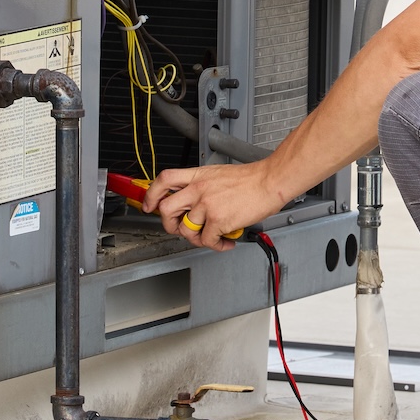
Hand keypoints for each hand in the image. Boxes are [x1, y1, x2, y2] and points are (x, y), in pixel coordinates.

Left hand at [143, 161, 290, 251]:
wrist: (270, 181)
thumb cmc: (251, 179)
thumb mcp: (218, 174)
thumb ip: (202, 186)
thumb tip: (195, 203)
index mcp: (198, 175)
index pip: (165, 180)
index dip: (152, 194)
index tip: (150, 205)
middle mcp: (198, 189)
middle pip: (166, 208)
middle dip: (169, 223)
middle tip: (179, 228)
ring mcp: (207, 204)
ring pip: (186, 229)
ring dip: (197, 238)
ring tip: (211, 237)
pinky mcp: (218, 219)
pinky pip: (207, 240)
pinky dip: (217, 245)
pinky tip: (226, 241)